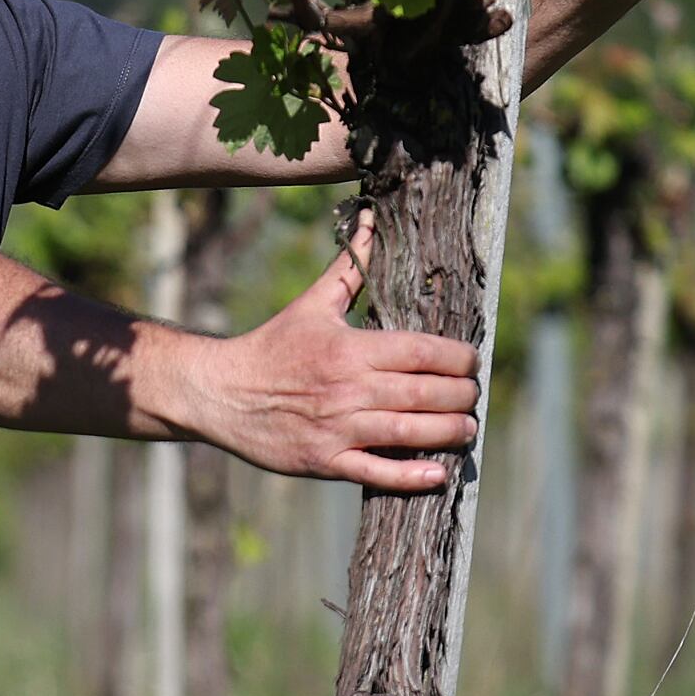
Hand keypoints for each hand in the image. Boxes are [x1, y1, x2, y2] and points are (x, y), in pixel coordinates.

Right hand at [163, 221, 478, 491]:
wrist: (220, 393)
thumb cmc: (272, 346)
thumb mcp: (312, 304)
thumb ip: (350, 267)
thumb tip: (369, 218)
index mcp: (349, 348)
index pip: (421, 351)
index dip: (457, 357)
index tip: (471, 360)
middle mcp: (347, 387)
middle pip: (424, 392)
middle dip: (461, 395)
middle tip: (474, 395)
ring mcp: (337, 427)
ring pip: (410, 432)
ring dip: (449, 432)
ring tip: (467, 429)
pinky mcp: (324, 461)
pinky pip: (376, 472)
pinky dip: (411, 477)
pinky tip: (438, 474)